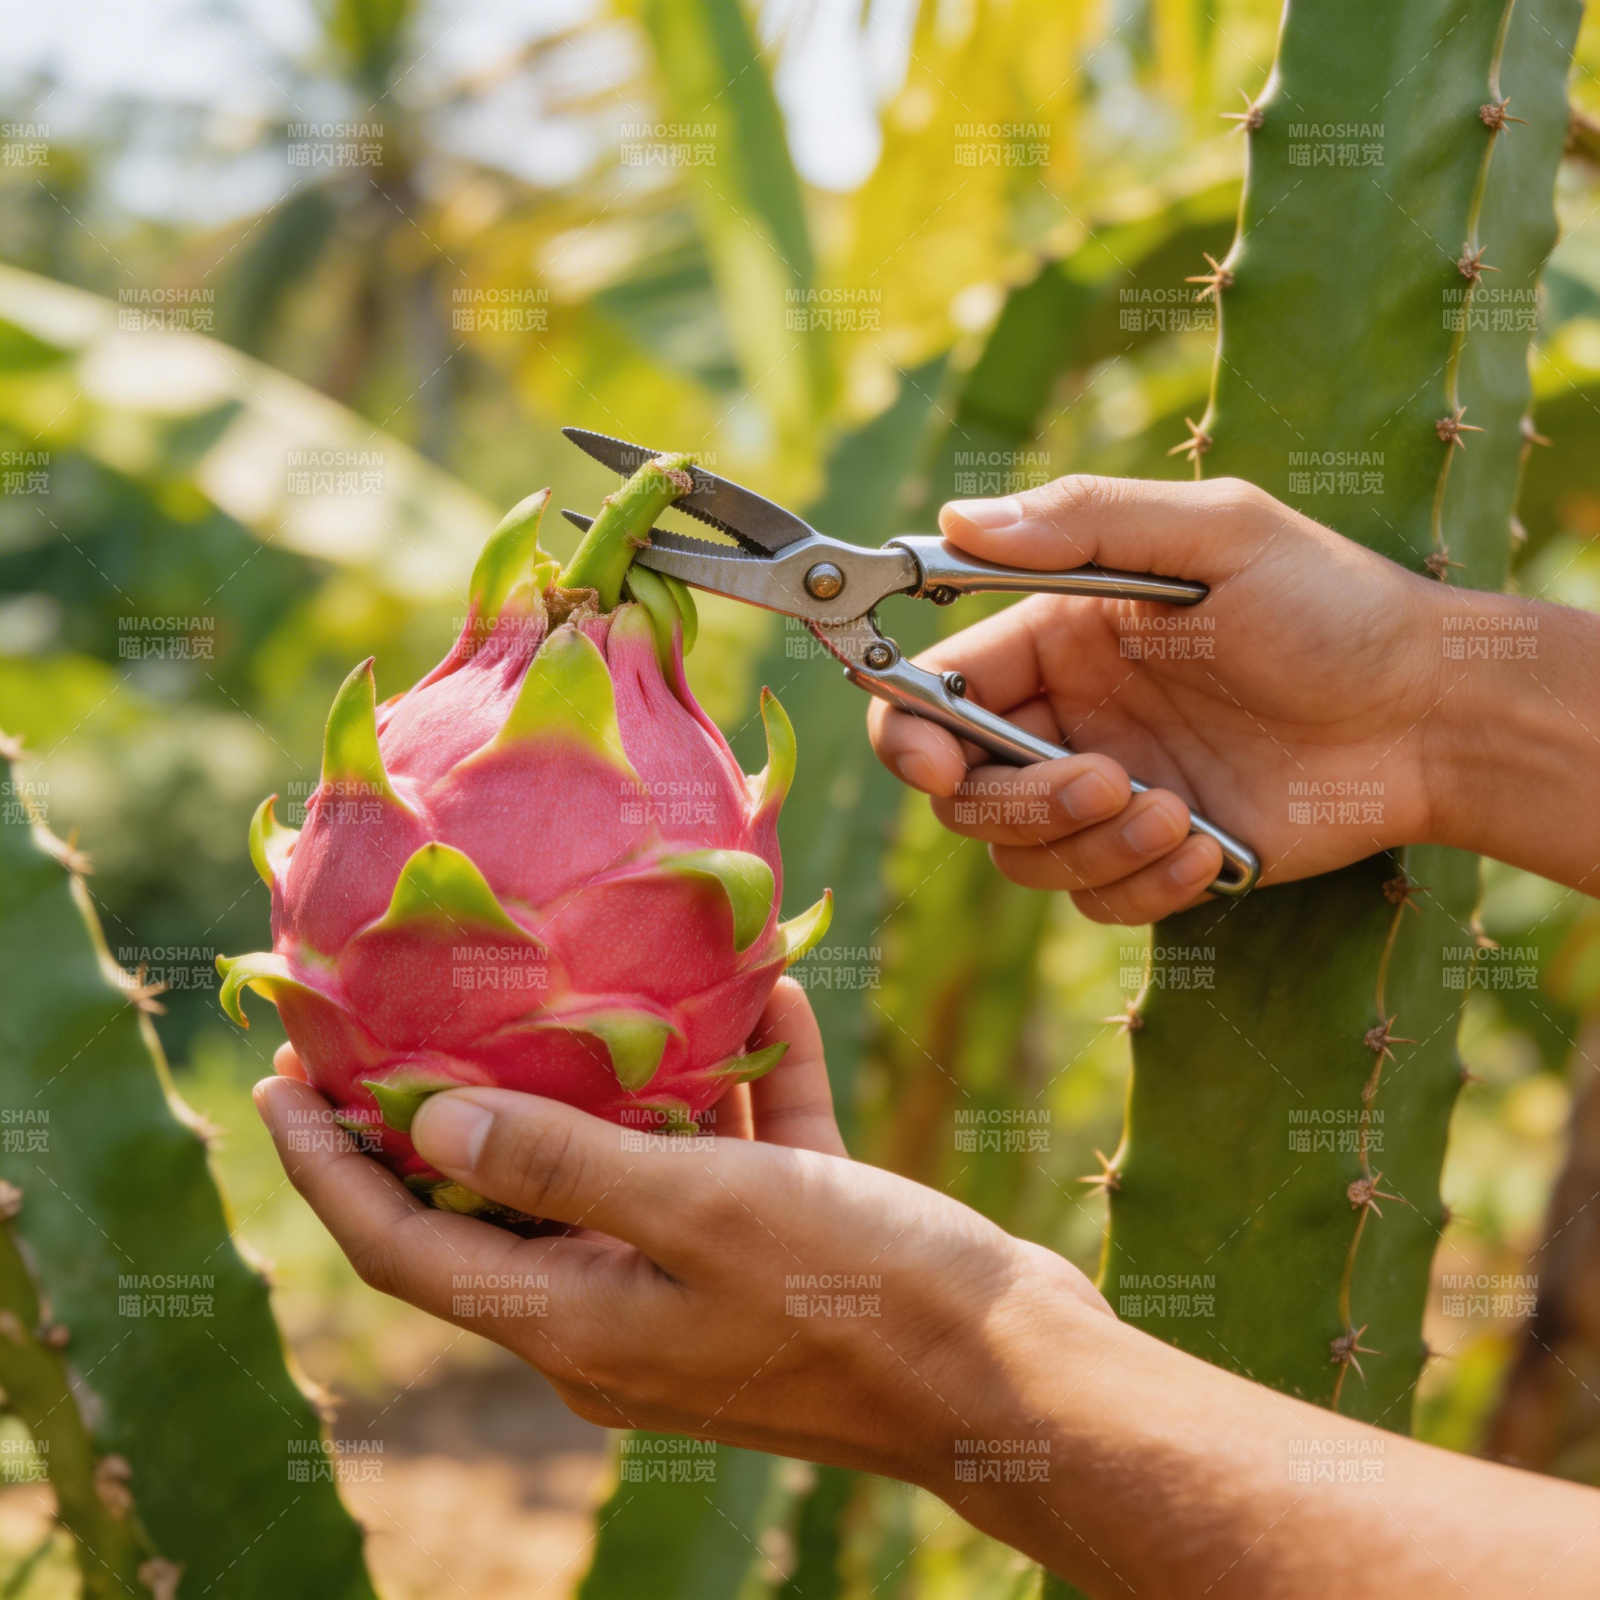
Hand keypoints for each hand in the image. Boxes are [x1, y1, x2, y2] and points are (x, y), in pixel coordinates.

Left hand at [257, 981, 1599, 1595]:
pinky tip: (768, 993)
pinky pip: (740, 1147)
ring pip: (628, 1162)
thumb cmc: (857, 1295)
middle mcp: (625, 1306)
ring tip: (586, 980)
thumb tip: (427, 1126)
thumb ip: (562, 1164)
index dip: (328, 1168)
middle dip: (448, 1109)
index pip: (405, 1245)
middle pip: (501, 1199)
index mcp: (578, 1320)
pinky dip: (741, 1080)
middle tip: (401, 1011)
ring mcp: (706, 1276)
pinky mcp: (785, 1242)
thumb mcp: (699, 1213)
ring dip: (615, 1077)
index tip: (277, 1079)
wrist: (1020, 1374)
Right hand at [869, 475, 1449, 922]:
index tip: (935, 765)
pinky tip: (1212, 851)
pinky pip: (1095, 902)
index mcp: (1059, 637)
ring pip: (1023, 858)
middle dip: (1022, 803)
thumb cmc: (1334, 609)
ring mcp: (1108, 793)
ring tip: (1178, 817)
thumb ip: (1085, 521)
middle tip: (1109, 783)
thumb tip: (953, 520)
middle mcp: (1069, 717)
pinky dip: (1142, 888)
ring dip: (1090, 849)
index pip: (936, 691)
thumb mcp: (1218, 535)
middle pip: (967, 793)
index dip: (911, 736)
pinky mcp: (1154, 858)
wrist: (1433, 717)